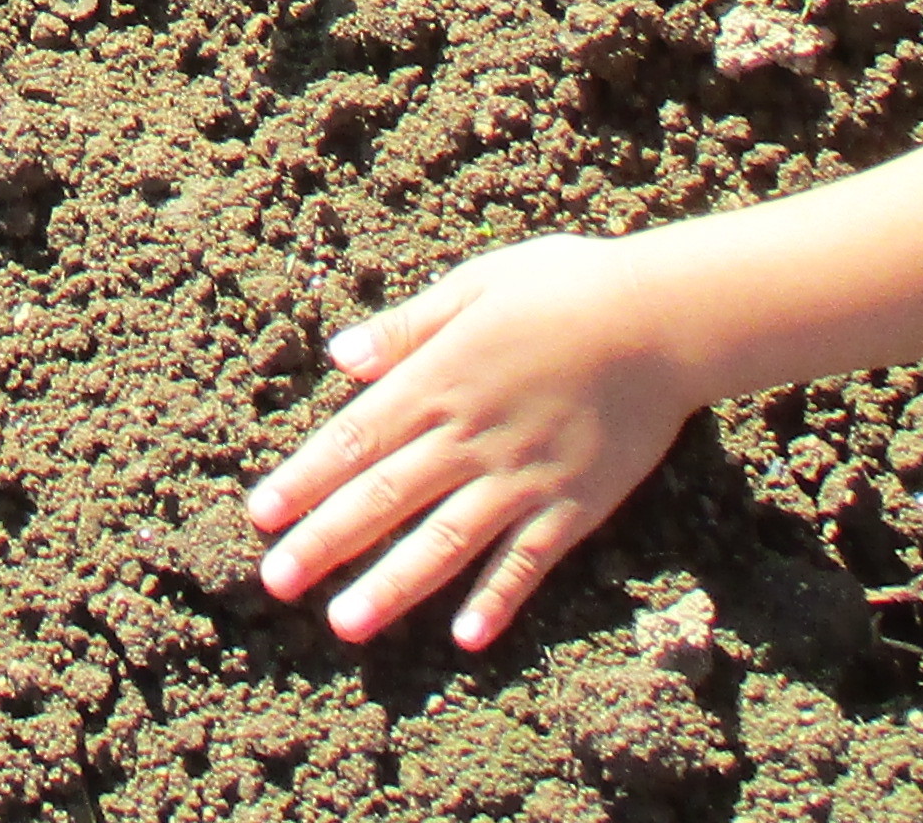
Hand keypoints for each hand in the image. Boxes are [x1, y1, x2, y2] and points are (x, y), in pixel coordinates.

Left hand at [249, 233, 700, 647]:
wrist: (662, 319)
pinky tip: (464, 639)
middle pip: (384, 498)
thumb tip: (340, 356)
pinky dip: (496, 600)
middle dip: (324, 542)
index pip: (354, 439)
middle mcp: (471, 437)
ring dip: (391, 586)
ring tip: (344, 624)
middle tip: (274, 581)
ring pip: (444, 543)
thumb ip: (407, 326)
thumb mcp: (476, 284)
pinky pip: (526, 563)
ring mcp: (522, 478)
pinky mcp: (573, 506)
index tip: (259, 515)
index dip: (304, 479)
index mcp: (440, 380)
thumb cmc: (566, 287)